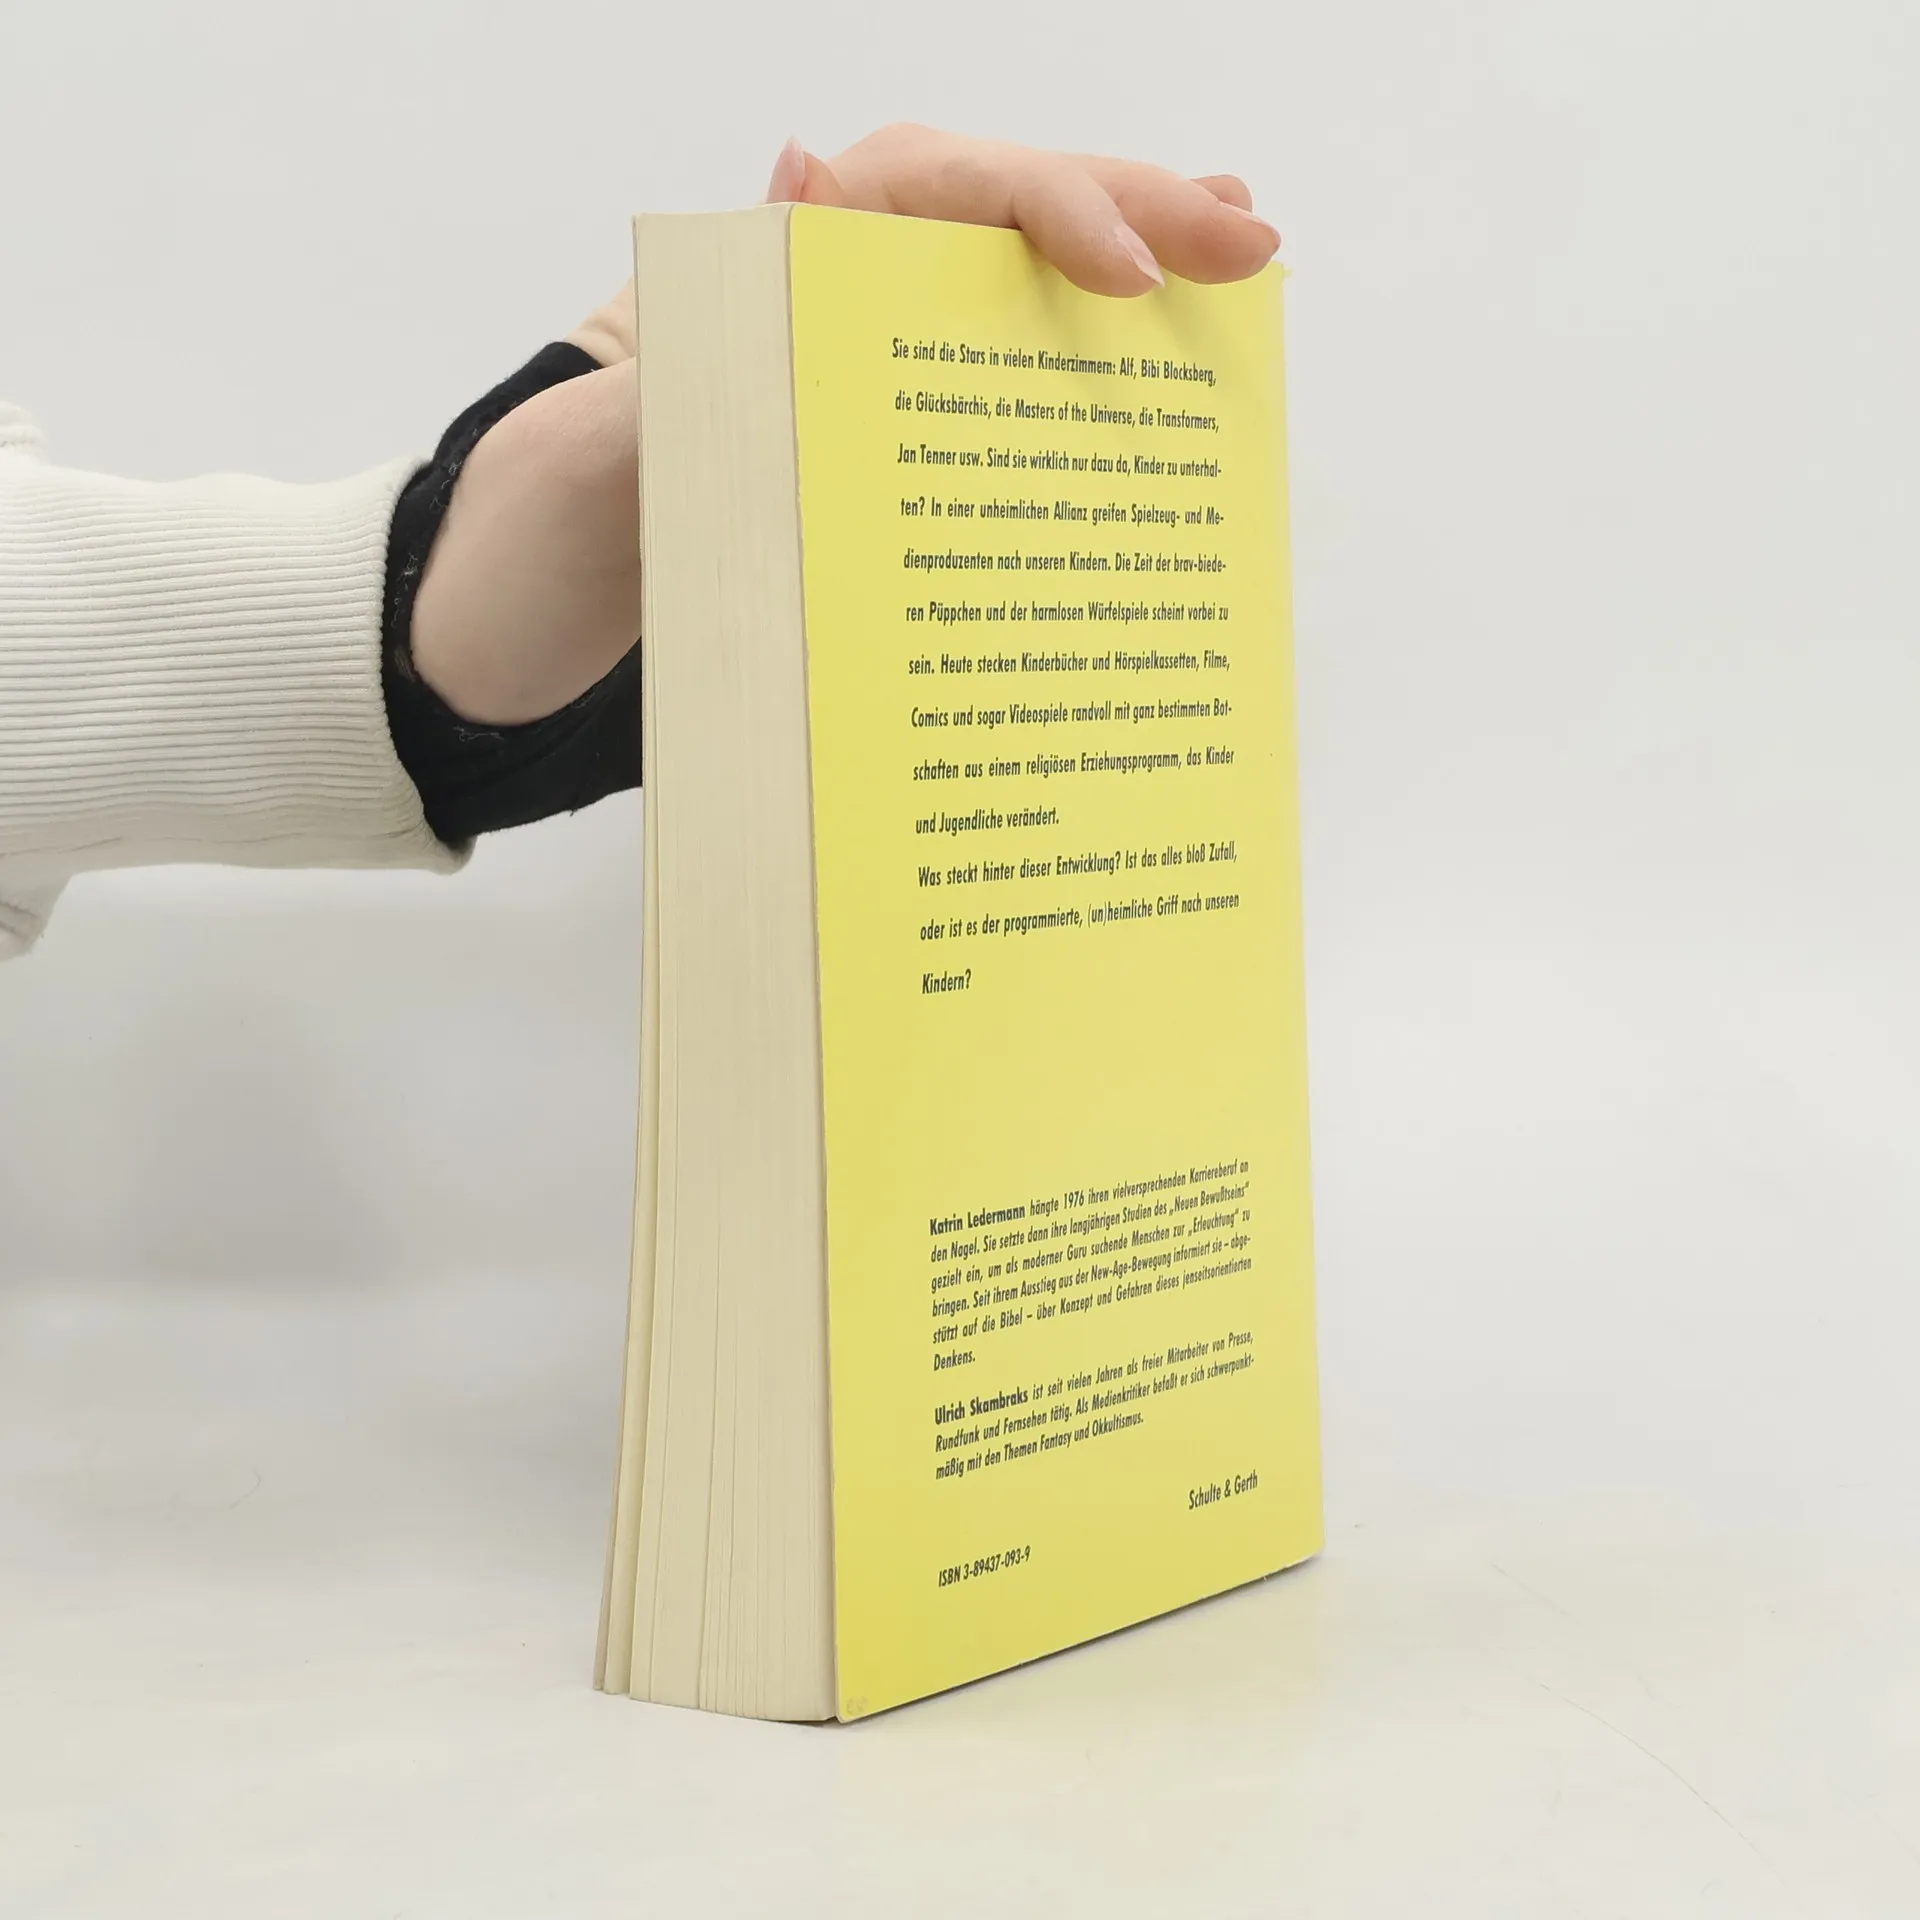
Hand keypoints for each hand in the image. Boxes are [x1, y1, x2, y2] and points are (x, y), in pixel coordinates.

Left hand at [413, 128, 1278, 726]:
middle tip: (1250, 239)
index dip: (1042, 214)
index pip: (927, 195)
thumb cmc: (522, 544)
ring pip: (997, 296)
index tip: (1131, 281)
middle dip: (1124, 215)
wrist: (482, 640)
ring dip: (1117, 274)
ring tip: (1232, 268)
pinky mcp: (851, 463)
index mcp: (753, 278)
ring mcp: (838, 381)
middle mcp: (811, 307)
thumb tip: (812, 185)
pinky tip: (1141, 389)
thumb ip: (698, 335)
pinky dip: (1063, 384)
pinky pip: (973, 399)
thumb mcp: (591, 444)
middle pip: (990, 220)